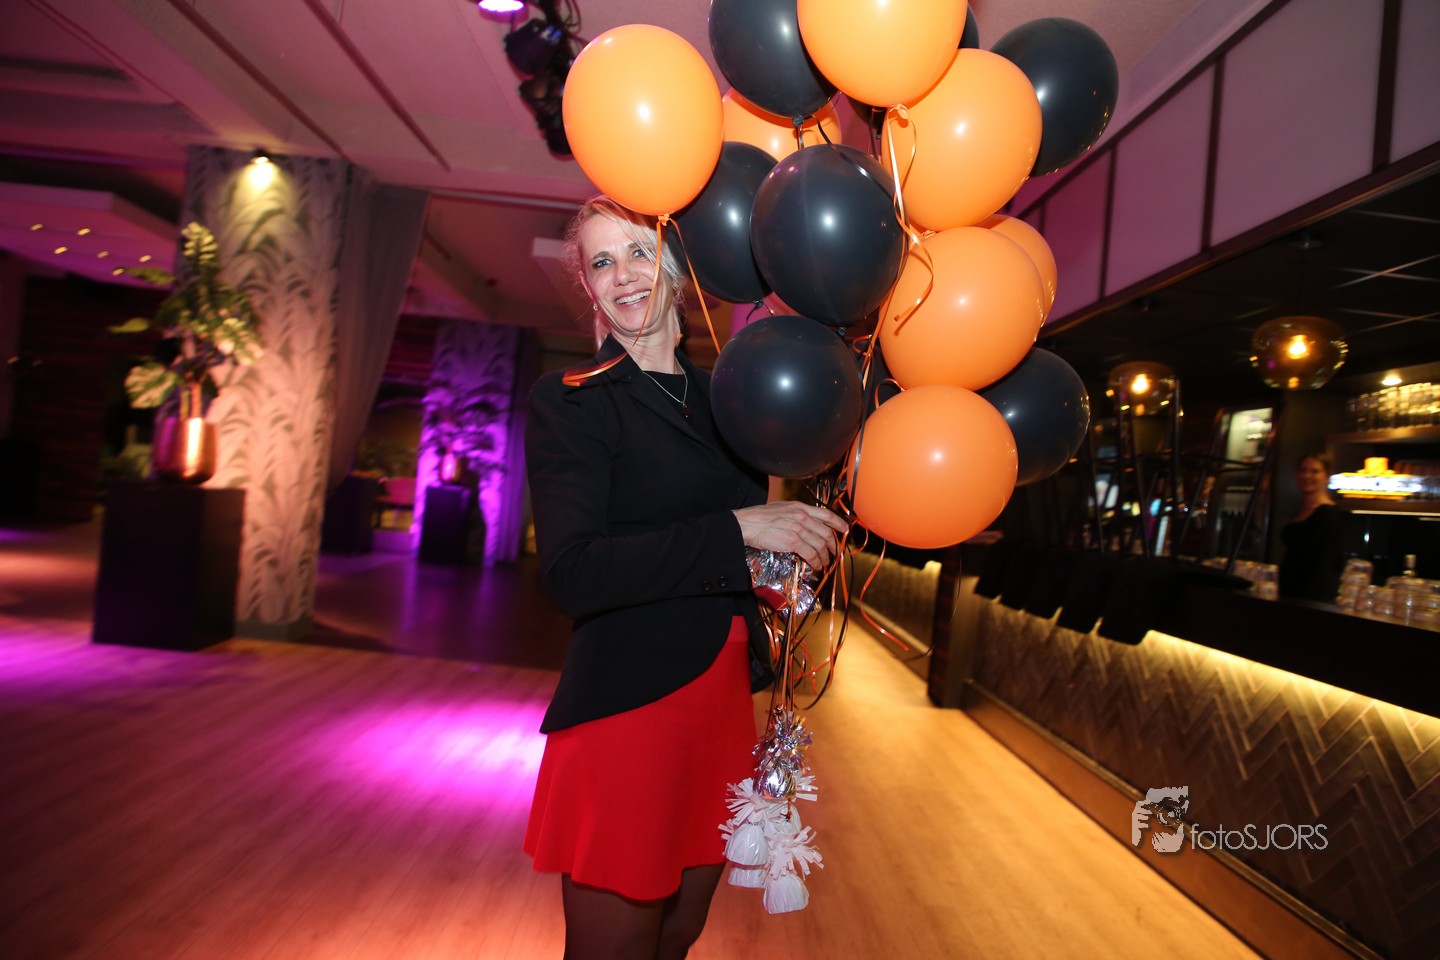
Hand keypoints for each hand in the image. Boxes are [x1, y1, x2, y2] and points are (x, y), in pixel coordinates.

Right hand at [733, 501, 847, 570]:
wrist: (748, 523)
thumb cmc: (760, 517)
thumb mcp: (782, 508)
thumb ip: (796, 514)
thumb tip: (805, 523)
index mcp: (800, 507)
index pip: (826, 514)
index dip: (838, 523)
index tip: (845, 529)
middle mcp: (802, 516)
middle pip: (826, 532)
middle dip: (833, 545)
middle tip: (834, 552)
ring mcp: (798, 528)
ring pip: (820, 544)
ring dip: (825, 556)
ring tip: (825, 562)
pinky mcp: (793, 541)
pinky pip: (811, 553)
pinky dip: (816, 561)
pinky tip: (816, 565)